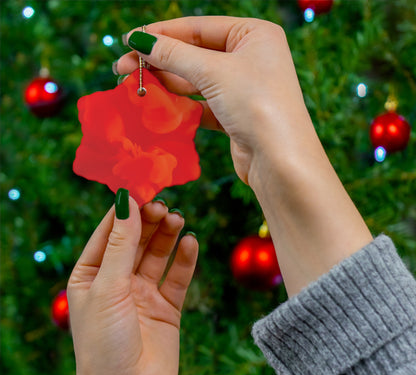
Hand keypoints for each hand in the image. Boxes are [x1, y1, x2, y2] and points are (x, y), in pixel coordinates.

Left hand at [67, 196, 197, 374]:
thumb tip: (126, 201)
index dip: (125, 210)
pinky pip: (177, 277)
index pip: (109, 232)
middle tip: (164, 205)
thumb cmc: (104, 344)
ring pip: (158, 254)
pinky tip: (191, 243)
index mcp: (91, 275)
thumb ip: (121, 244)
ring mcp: (143, 293)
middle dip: (149, 221)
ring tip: (178, 218)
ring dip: (168, 235)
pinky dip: (185, 259)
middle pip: (136, 240)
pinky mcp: (167, 307)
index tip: (142, 187)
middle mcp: (117, 281)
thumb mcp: (108, 287)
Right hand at [116, 17, 371, 295]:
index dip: (161, 34)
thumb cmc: (256, 105)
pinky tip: (157, 107)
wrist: (280, 161)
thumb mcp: (213, 72)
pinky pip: (201, 104)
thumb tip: (139, 40)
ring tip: (134, 87)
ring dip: (166, 84)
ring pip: (196, 81)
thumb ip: (174, 55)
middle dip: (159, 61)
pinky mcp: (235, 114)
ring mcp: (243, 88)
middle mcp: (250, 58)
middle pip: (194, 54)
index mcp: (253, 34)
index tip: (129, 41)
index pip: (198, 27)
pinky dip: (180, 105)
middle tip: (123, 69)